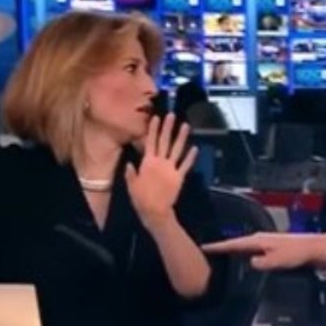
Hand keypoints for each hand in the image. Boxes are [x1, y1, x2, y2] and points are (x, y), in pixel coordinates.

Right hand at [126, 114, 196, 229]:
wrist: (155, 211)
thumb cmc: (141, 198)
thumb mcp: (131, 184)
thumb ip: (131, 173)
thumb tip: (129, 163)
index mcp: (148, 162)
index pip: (150, 141)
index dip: (153, 129)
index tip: (156, 117)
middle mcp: (160, 162)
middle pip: (165, 141)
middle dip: (168, 127)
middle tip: (172, 115)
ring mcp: (171, 169)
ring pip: (177, 150)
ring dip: (182, 137)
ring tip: (186, 125)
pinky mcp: (180, 177)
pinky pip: (186, 165)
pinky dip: (191, 157)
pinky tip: (195, 148)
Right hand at [202, 232, 325, 270]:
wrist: (315, 249)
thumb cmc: (297, 254)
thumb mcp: (279, 260)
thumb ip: (263, 263)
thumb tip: (250, 263)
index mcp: (257, 241)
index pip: (232, 244)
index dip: (217, 246)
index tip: (201, 248)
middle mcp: (258, 240)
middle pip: (234, 244)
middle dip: (220, 249)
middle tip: (203, 255)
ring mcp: (264, 243)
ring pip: (241, 248)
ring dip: (230, 252)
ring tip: (216, 259)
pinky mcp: (269, 249)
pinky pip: (249, 252)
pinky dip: (240, 254)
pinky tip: (238, 261)